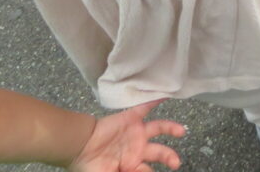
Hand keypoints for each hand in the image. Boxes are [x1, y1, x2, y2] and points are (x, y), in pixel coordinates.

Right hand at [68, 100, 183, 171]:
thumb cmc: (89, 166)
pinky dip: (154, 101)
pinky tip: (166, 95)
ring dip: (171, 128)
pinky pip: (145, 108)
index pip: (148, 171)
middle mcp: (137, 149)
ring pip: (158, 129)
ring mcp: (135, 133)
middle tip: (176, 163)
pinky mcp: (130, 118)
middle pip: (159, 152)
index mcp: (132, 165)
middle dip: (169, 157)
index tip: (156, 171)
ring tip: (181, 131)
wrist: (77, 147)